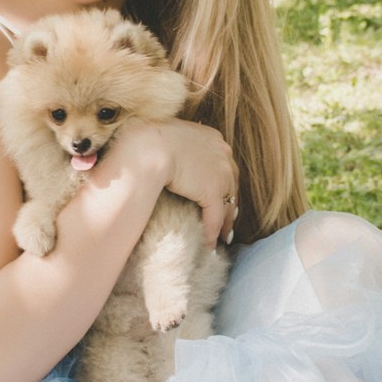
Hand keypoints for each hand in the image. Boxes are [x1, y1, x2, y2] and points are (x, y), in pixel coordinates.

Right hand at [152, 117, 238, 249]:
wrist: (150, 146)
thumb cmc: (152, 139)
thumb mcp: (172, 136)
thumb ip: (180, 144)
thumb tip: (171, 150)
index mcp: (213, 139)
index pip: (224, 166)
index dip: (224, 183)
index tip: (222, 196)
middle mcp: (223, 155)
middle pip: (231, 186)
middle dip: (229, 205)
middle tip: (228, 221)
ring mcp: (221, 174)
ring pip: (227, 205)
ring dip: (225, 223)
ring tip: (222, 237)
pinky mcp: (212, 191)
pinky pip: (215, 218)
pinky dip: (212, 233)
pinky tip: (209, 245)